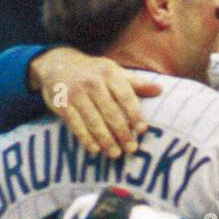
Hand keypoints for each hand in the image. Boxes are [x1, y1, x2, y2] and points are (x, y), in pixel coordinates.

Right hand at [29, 47, 160, 158]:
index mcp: (109, 73)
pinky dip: (86, 138)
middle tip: (131, 149)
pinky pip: (75, 125)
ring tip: (115, 154)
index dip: (134, 114)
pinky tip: (95, 149)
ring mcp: (75, 93)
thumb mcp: (114, 72)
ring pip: (93, 121)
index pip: (125, 96)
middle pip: (110, 111)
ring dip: (105, 140)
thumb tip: (160, 90)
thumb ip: (136, 83)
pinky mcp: (61, 104)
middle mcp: (92, 82)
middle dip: (122, 132)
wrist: (57, 64)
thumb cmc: (94, 73)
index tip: (142, 130)